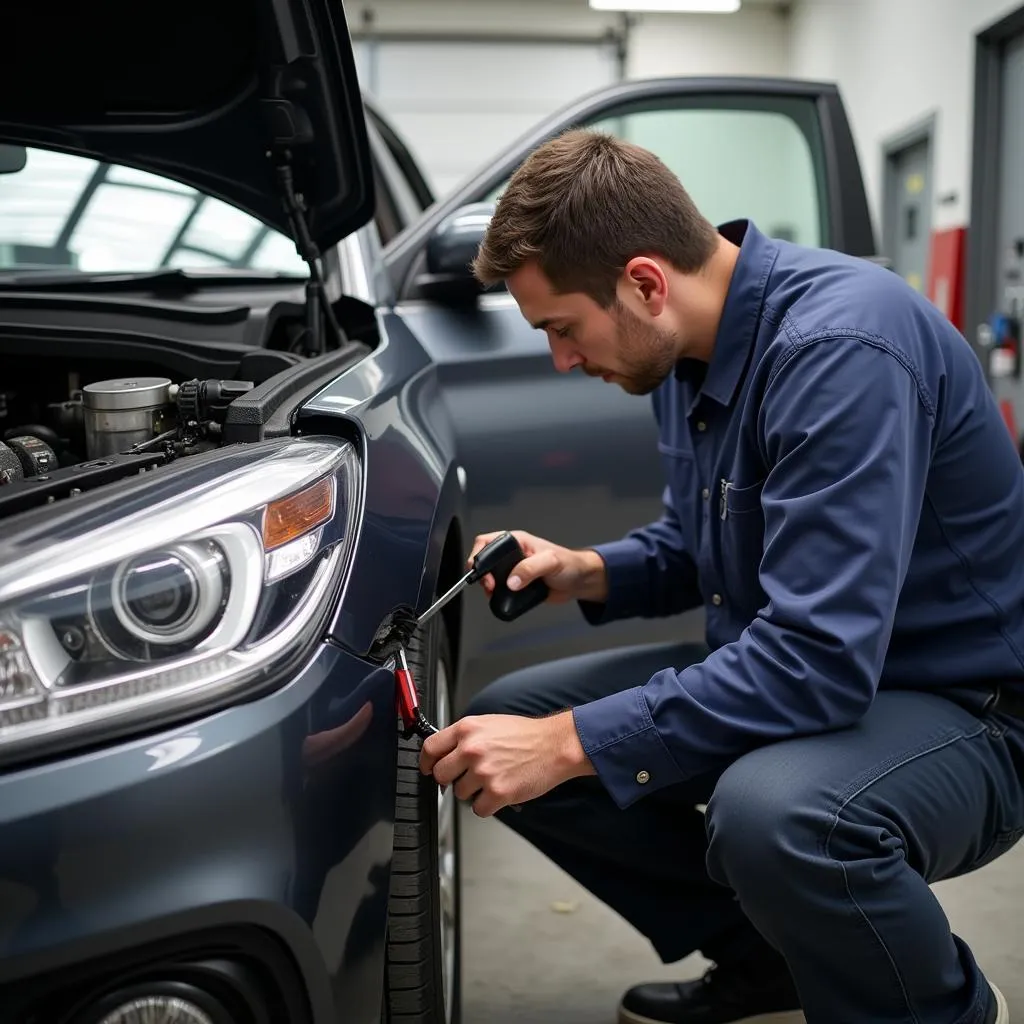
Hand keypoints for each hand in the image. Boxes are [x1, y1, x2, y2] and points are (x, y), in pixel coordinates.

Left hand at [419, 711, 595, 816]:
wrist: (555, 745)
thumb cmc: (525, 735)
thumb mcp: (488, 724)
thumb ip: (464, 737)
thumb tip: (444, 755)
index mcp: (467, 729)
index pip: (430, 748)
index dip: (426, 762)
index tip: (428, 769)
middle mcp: (472, 749)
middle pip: (440, 775)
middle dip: (450, 780)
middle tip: (467, 777)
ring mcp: (484, 771)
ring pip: (459, 794)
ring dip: (473, 792)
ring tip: (493, 779)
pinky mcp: (497, 792)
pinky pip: (478, 809)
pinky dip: (488, 805)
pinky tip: (499, 791)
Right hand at [467, 530, 607, 604]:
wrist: (579, 582)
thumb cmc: (570, 564)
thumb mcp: (551, 562)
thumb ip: (530, 569)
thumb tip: (512, 581)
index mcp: (518, 541)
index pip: (488, 541)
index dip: (480, 554)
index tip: (481, 569)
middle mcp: (513, 555)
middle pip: (485, 560)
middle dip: (482, 573)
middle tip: (489, 585)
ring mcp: (514, 570)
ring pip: (491, 576)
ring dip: (488, 585)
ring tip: (493, 592)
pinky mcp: (517, 585)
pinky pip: (501, 590)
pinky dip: (497, 595)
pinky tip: (501, 598)